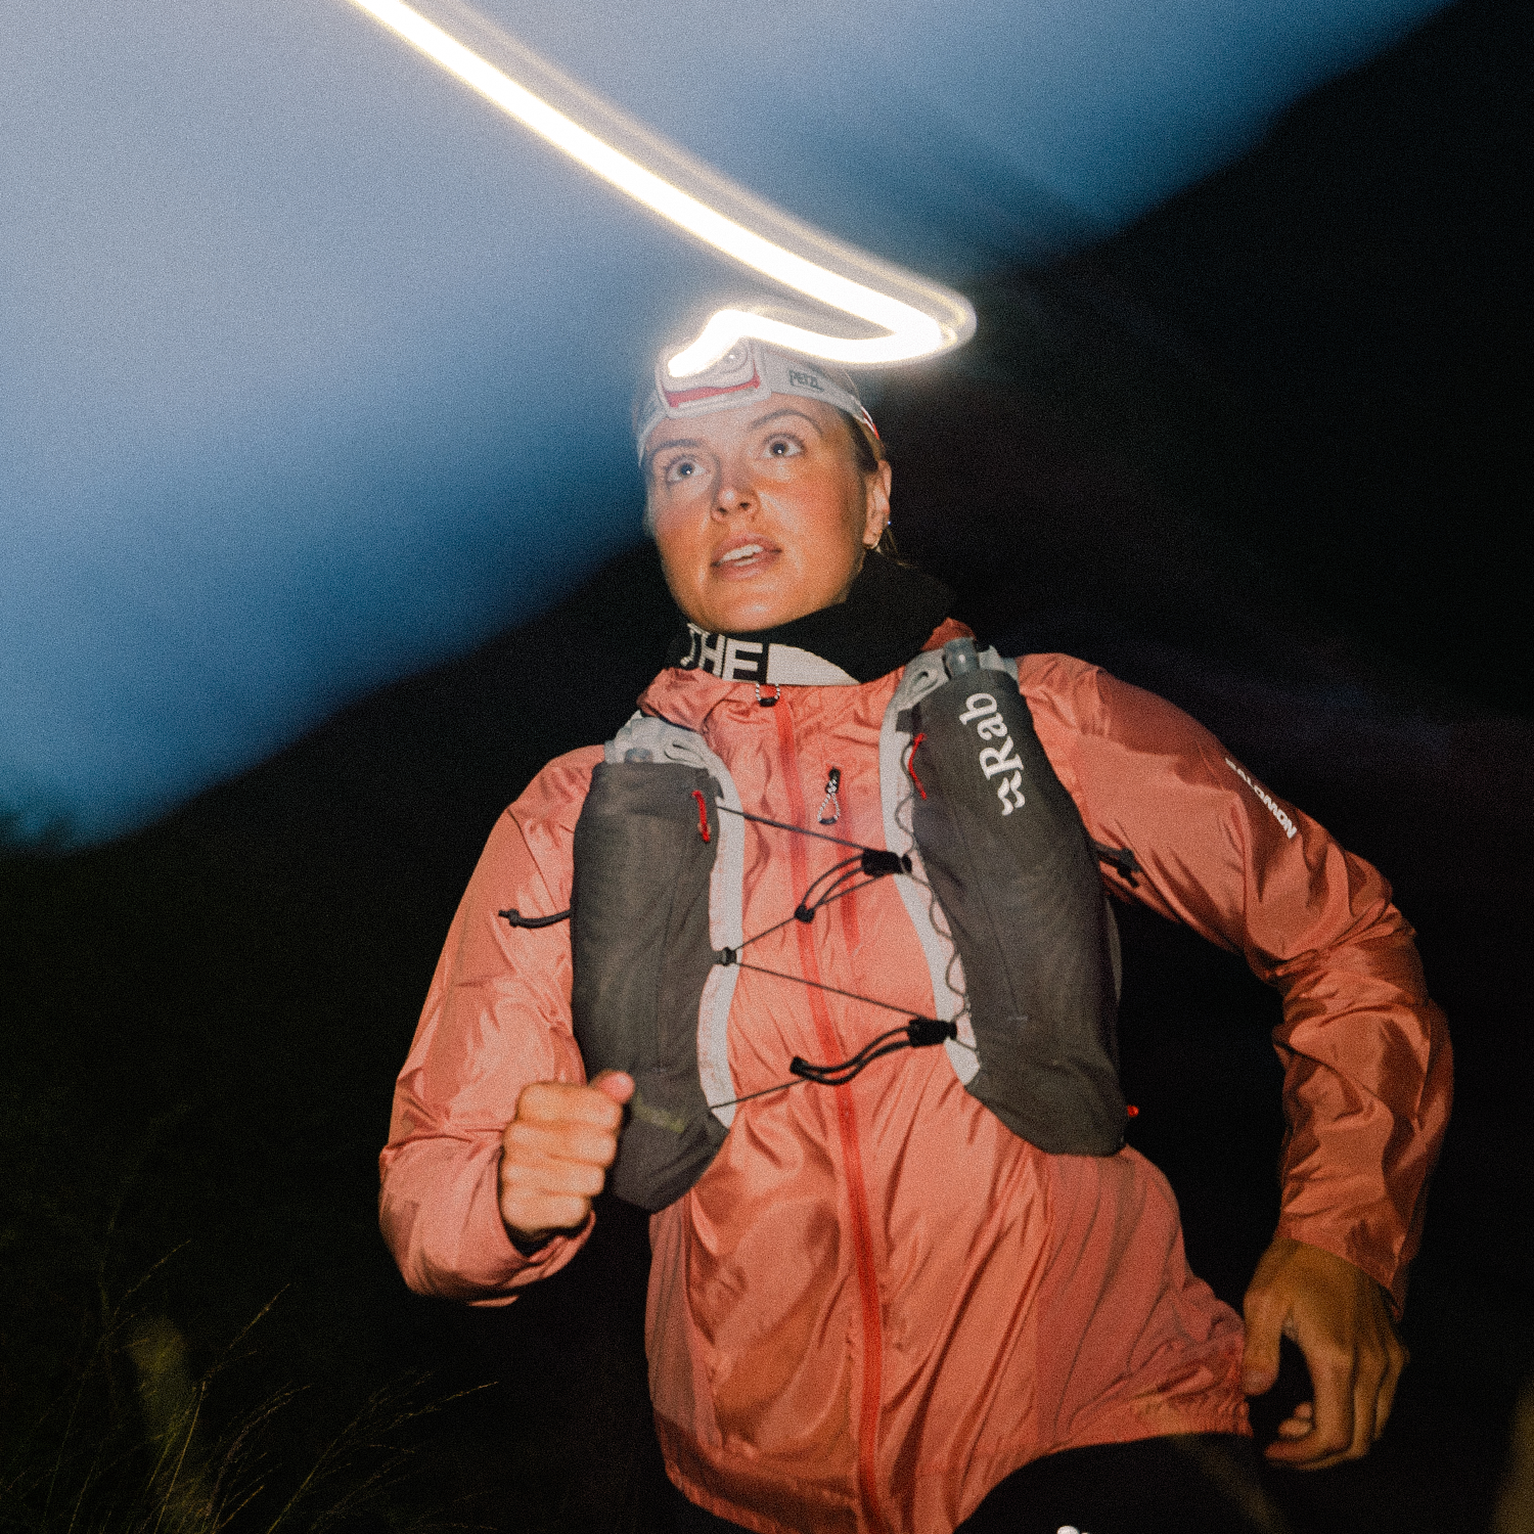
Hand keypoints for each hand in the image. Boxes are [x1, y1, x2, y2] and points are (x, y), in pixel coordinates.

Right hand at [497, 1071, 633, 1246]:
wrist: (522, 1186)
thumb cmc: (560, 1139)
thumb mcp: (581, 1110)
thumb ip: (605, 1095)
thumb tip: (624, 1082)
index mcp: (533, 1098)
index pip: (603, 1107)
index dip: (614, 1121)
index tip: (609, 1124)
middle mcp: (517, 1133)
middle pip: (598, 1144)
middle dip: (608, 1152)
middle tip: (600, 1154)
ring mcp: (513, 1171)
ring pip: (589, 1179)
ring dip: (595, 1181)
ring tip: (582, 1175)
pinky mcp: (516, 1207)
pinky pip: (574, 1208)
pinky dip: (581, 1207)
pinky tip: (568, 1197)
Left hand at [1242, 1235, 1407, 1467]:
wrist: (1340, 1230)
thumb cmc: (1296, 1261)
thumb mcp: (1263, 1298)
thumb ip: (1259, 1349)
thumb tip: (1253, 1391)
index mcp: (1338, 1360)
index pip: (1332, 1436)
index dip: (1302, 1456)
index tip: (1272, 1451)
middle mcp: (1373, 1368)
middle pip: (1358, 1443)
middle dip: (1318, 1454)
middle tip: (1282, 1440)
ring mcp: (1390, 1362)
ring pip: (1375, 1427)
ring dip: (1338, 1435)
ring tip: (1297, 1417)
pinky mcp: (1396, 1353)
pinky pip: (1383, 1403)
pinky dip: (1356, 1415)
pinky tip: (1323, 1397)